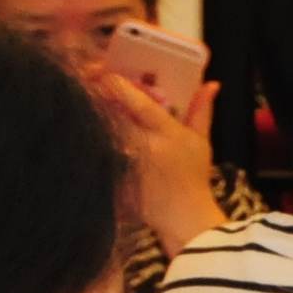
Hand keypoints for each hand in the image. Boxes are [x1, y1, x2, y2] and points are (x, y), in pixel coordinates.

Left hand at [88, 66, 229, 251]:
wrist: (183, 217)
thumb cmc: (193, 178)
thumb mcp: (201, 141)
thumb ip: (201, 110)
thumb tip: (212, 83)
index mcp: (168, 134)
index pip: (140, 105)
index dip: (121, 87)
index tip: (108, 75)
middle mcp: (145, 147)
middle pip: (113, 115)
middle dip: (97, 96)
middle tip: (86, 82)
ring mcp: (126, 165)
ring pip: (100, 131)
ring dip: (90, 115)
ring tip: (80, 102)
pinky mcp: (113, 179)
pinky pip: (94, 153)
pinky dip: (86, 140)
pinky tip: (80, 130)